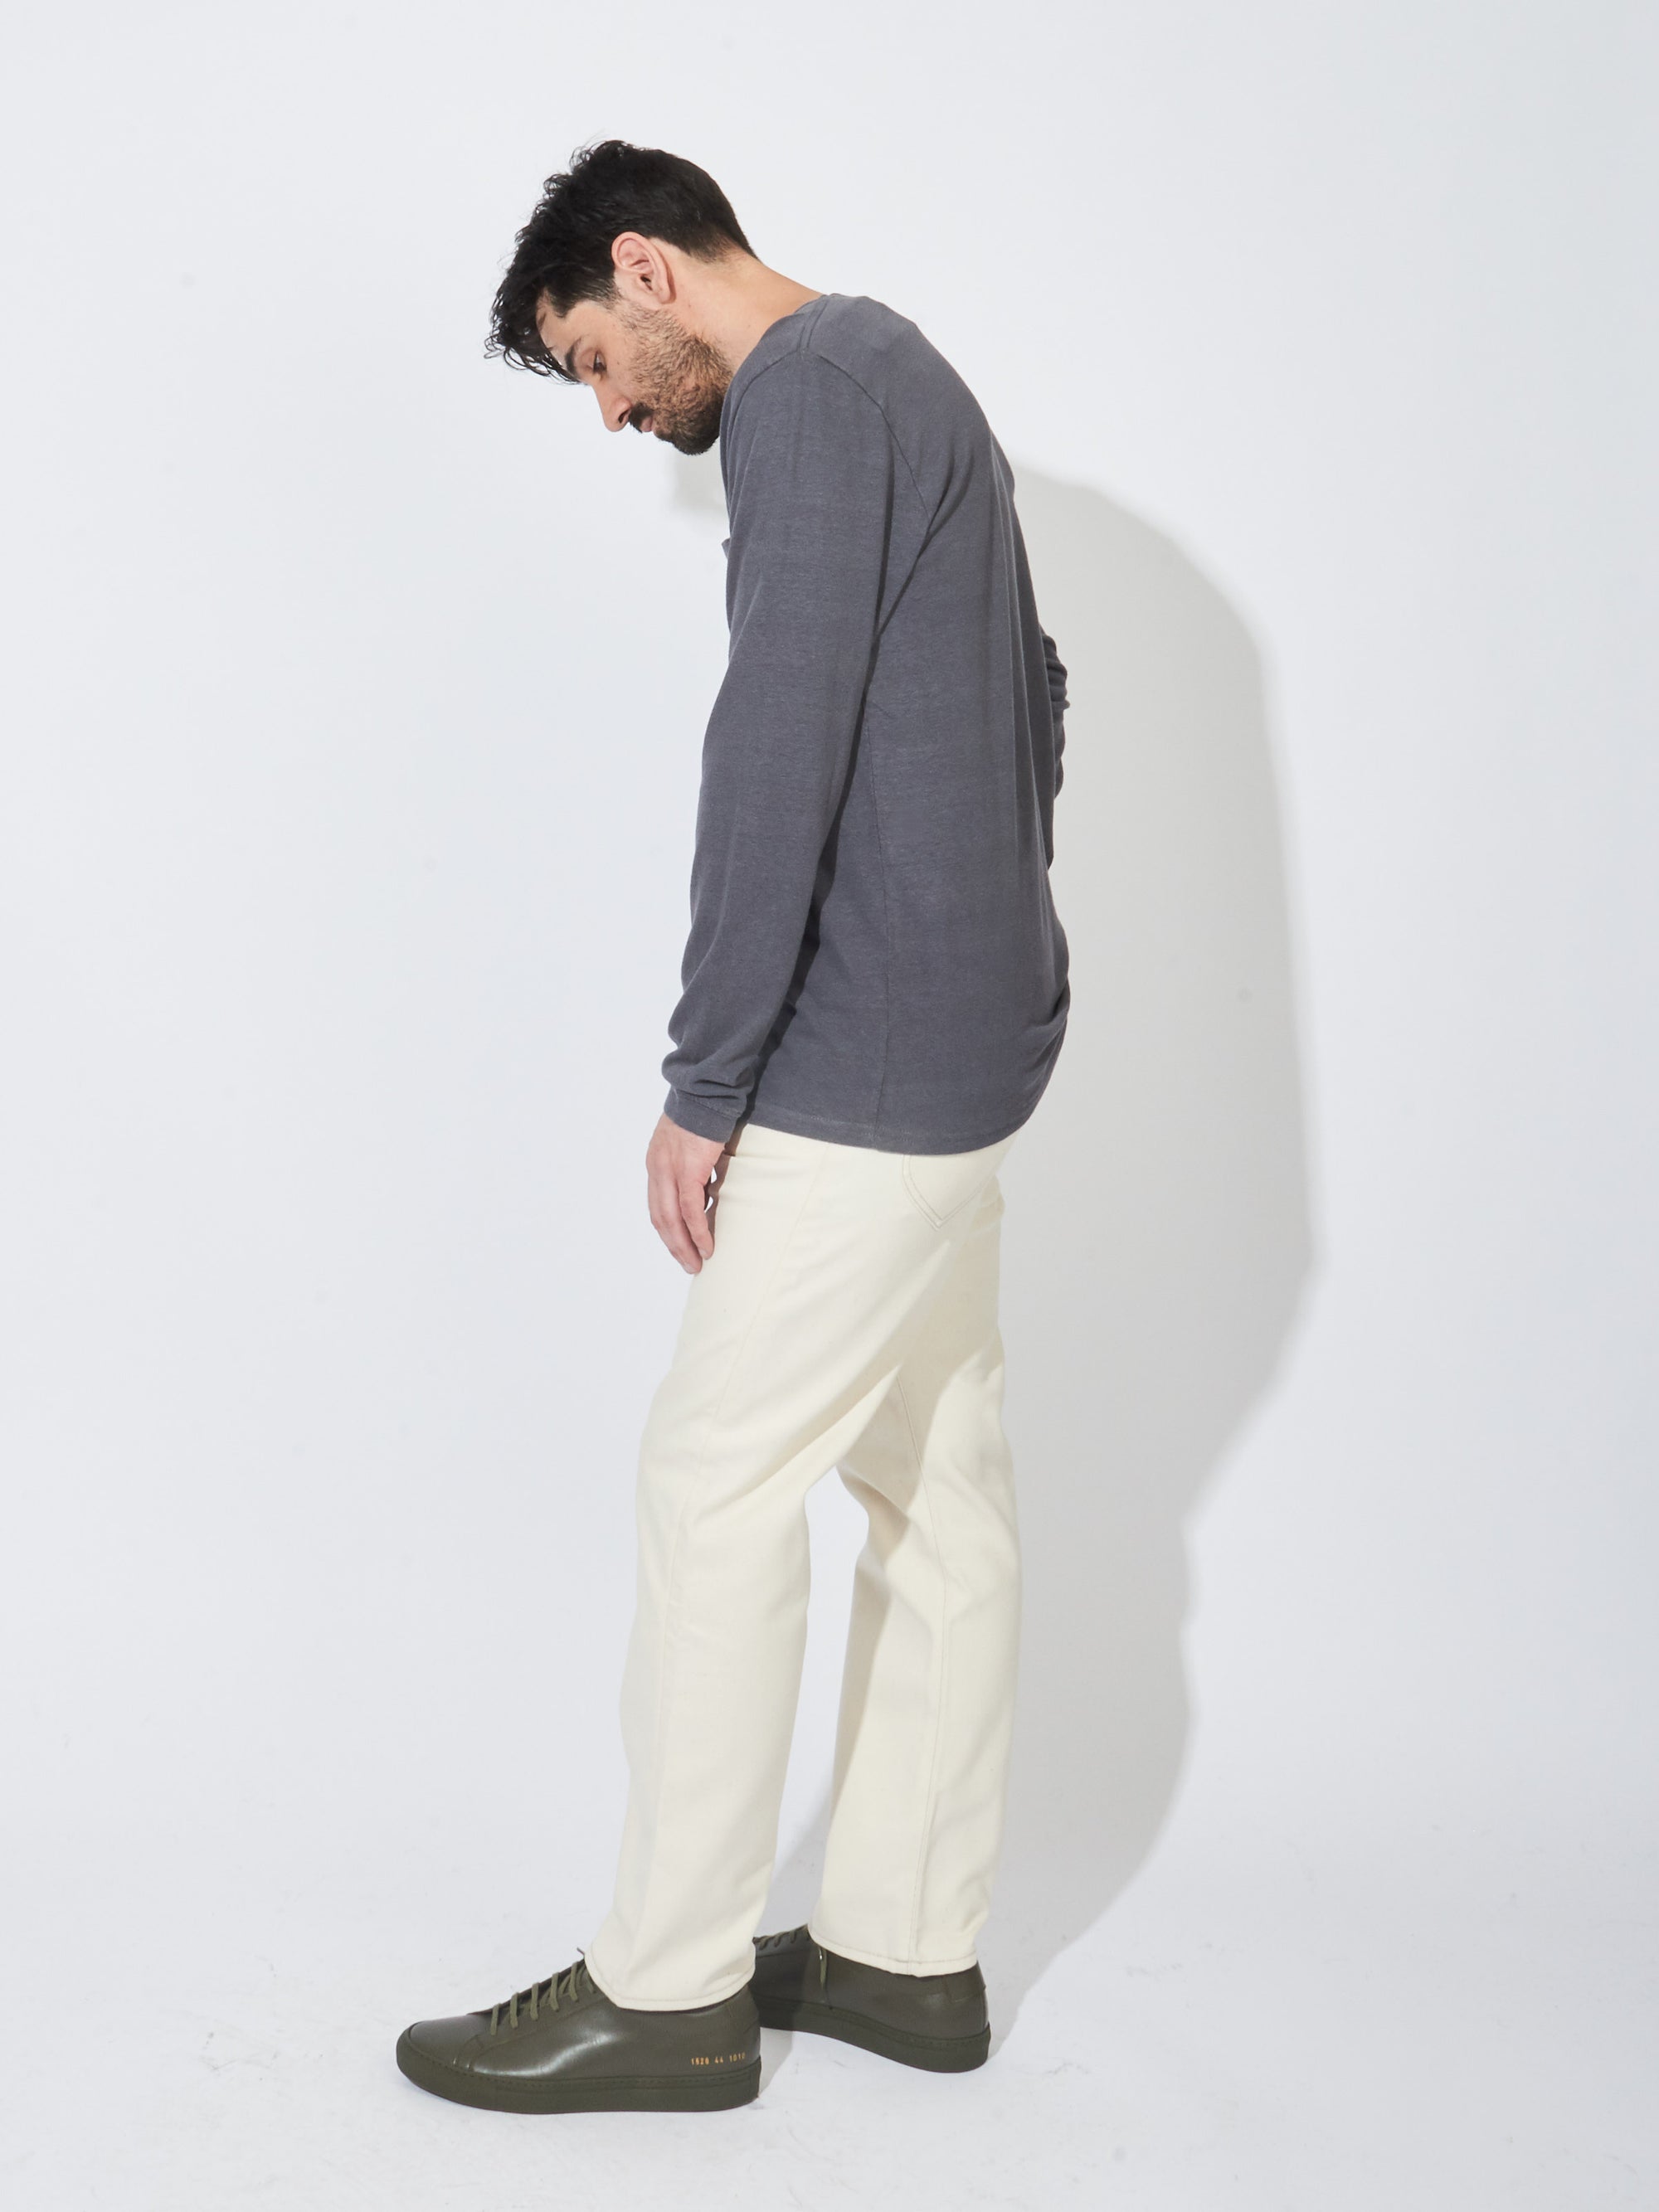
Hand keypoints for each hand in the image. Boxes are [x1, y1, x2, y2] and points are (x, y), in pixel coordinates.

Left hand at [646, 1112, 728, 1272]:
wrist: (706, 1090)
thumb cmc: (704, 1111)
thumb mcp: (689, 1141)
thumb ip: (691, 1164)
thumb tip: (706, 1186)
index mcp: (656, 1162)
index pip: (657, 1204)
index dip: (668, 1229)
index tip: (680, 1246)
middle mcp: (657, 1168)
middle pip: (660, 1218)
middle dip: (674, 1245)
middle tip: (688, 1264)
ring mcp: (670, 1170)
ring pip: (671, 1219)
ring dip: (683, 1245)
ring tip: (696, 1263)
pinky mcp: (688, 1170)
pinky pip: (691, 1210)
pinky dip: (697, 1232)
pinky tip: (706, 1247)